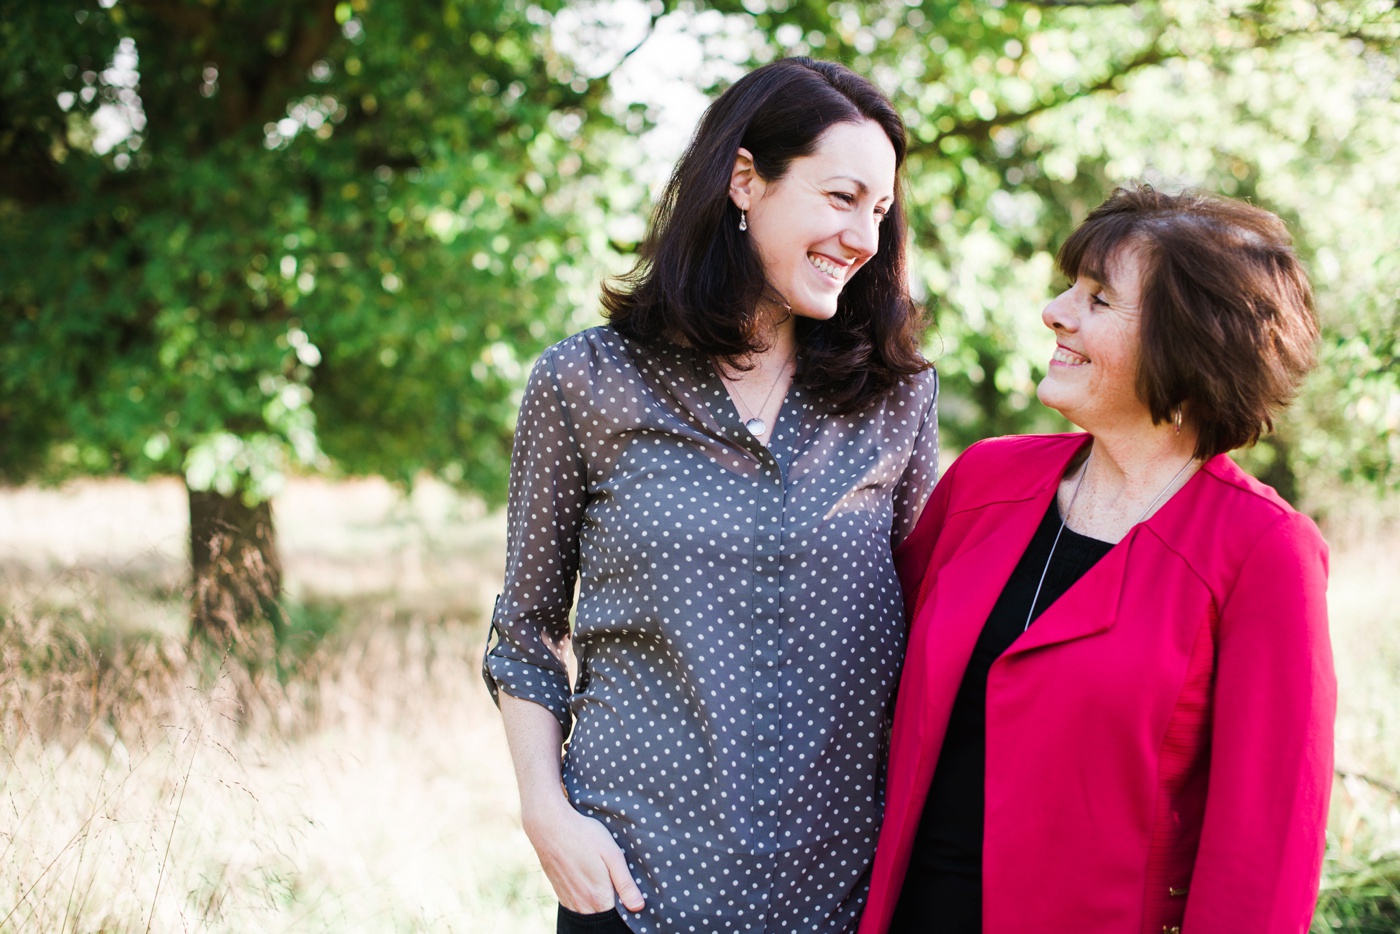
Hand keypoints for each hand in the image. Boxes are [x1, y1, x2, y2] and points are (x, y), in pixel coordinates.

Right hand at [524, 800, 644, 913]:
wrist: (549, 826)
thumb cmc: (585, 836)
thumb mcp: (612, 855)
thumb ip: (625, 884)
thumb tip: (638, 907)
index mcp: (599, 897)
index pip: (618, 917)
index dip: (627, 908)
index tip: (630, 894)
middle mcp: (582, 905)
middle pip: (603, 917)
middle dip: (613, 908)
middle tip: (616, 884)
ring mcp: (569, 900)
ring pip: (589, 914)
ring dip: (598, 905)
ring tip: (602, 882)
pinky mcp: (559, 893)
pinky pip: (576, 907)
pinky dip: (585, 902)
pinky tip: (588, 883)